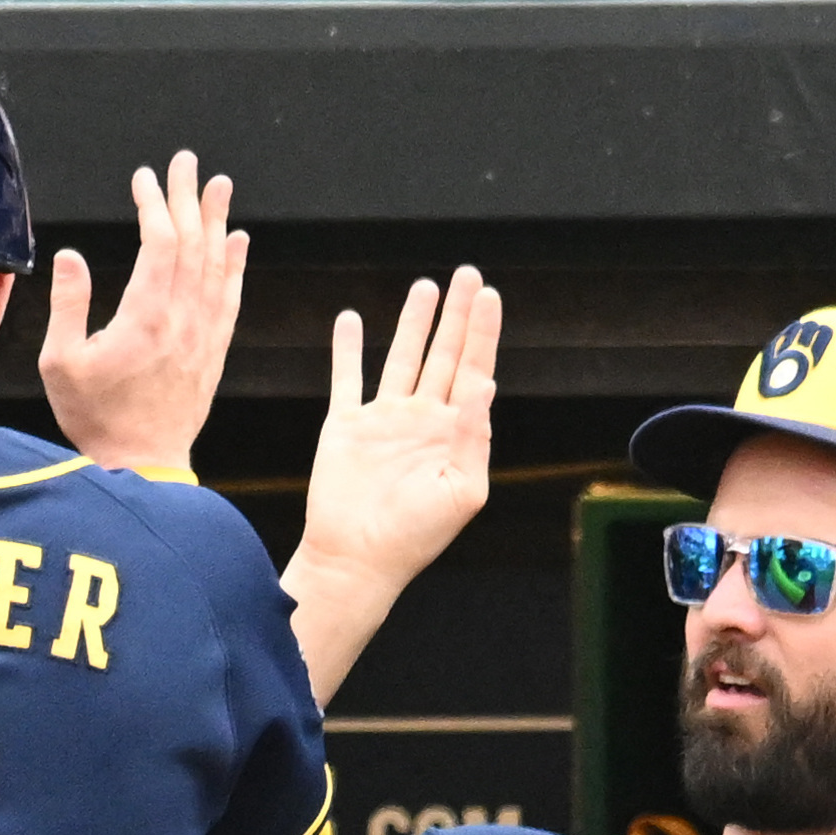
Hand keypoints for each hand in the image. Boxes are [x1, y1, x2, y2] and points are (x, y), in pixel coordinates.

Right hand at [38, 152, 246, 477]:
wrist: (142, 466)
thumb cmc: (95, 419)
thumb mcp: (61, 364)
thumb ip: (67, 306)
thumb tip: (70, 257)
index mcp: (145, 316)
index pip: (159, 241)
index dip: (154, 203)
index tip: (144, 178)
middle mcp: (182, 319)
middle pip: (193, 242)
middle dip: (188, 196)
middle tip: (187, 162)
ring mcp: (203, 334)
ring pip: (217, 264)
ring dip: (217, 220)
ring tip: (220, 185)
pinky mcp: (213, 352)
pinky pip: (230, 297)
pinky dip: (236, 265)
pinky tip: (238, 241)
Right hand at [296, 268, 502, 598]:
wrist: (358, 560)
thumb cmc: (416, 538)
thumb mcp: (462, 492)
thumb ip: (475, 438)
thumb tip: (486, 385)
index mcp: (455, 433)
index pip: (474, 369)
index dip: (483, 331)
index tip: (489, 294)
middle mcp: (422, 420)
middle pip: (444, 354)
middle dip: (457, 315)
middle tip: (467, 274)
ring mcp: (384, 420)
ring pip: (401, 358)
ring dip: (413, 323)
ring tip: (426, 286)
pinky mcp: (346, 426)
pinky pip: (347, 378)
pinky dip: (347, 349)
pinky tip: (350, 319)